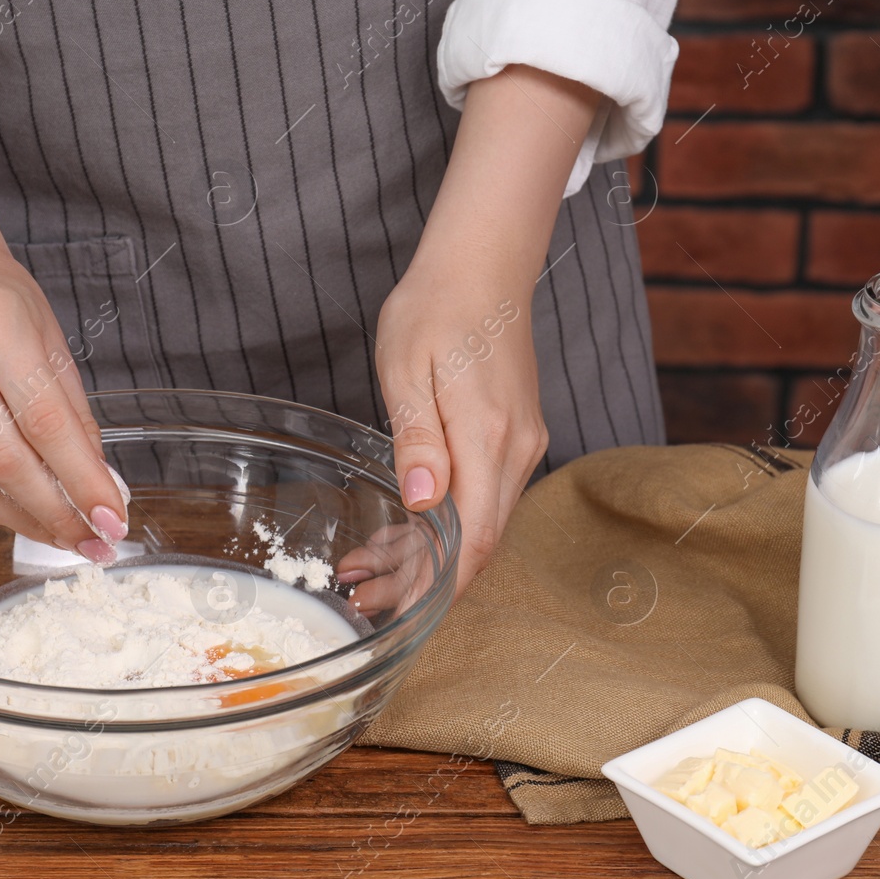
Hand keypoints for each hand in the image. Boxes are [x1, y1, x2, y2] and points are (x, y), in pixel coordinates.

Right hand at [0, 225, 126, 559]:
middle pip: (2, 459)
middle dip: (55, 513)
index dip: (82, 480)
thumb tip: (100, 489)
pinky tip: (15, 510)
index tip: (113, 520)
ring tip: (60, 532)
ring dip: (20, 519)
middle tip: (92, 540)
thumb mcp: (52, 341)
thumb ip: (74, 415)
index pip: (45, 420)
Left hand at [357, 64, 599, 603]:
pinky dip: (440, 523)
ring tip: (363, 572)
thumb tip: (425, 504)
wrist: (481, 264)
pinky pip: (479, 495)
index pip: (476, 537)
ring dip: (425, 555)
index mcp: (487, 436)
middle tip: (361, 597)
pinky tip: (399, 530)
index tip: (398, 613)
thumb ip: (417, 440)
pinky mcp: (510, 436)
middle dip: (420, 580)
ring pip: (477, 522)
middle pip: (477, 541)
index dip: (438, 585)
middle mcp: (515, 448)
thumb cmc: (436, 307)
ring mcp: (518, 444)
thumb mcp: (407, 369)